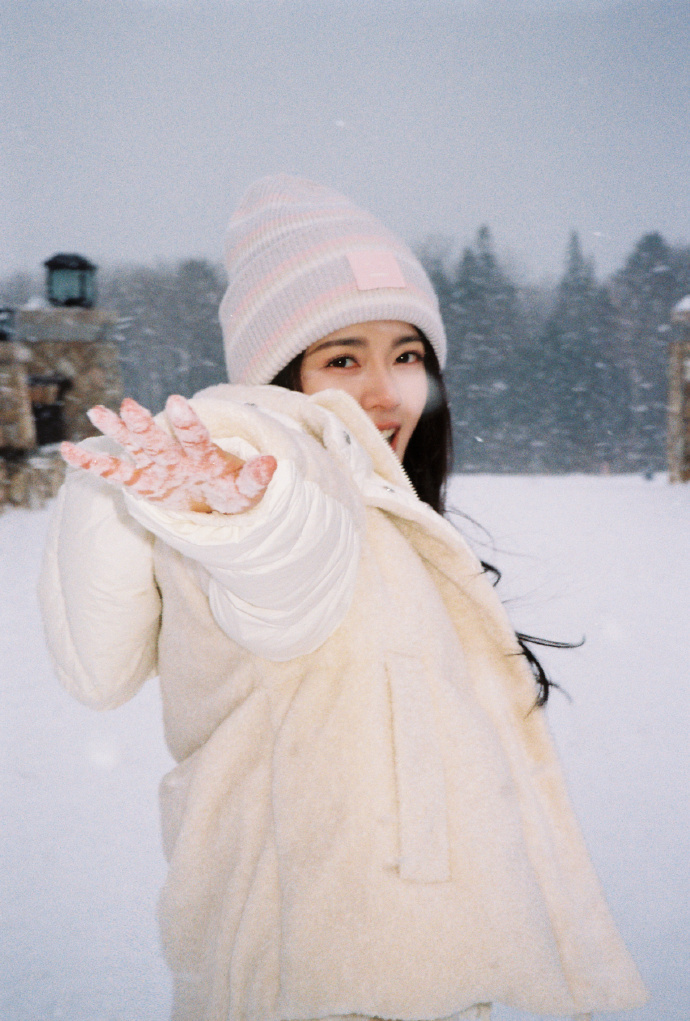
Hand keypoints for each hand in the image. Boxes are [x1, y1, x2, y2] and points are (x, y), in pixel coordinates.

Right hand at [61, 395, 276, 513]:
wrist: (218, 500)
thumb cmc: (232, 491)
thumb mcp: (247, 492)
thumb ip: (256, 479)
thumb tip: (273, 463)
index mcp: (203, 455)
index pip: (195, 436)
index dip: (187, 422)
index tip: (176, 402)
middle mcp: (176, 455)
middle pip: (157, 439)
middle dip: (144, 424)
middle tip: (129, 405)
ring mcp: (156, 466)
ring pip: (133, 446)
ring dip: (117, 430)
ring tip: (98, 411)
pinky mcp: (142, 482)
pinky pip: (113, 472)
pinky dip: (92, 462)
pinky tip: (68, 450)